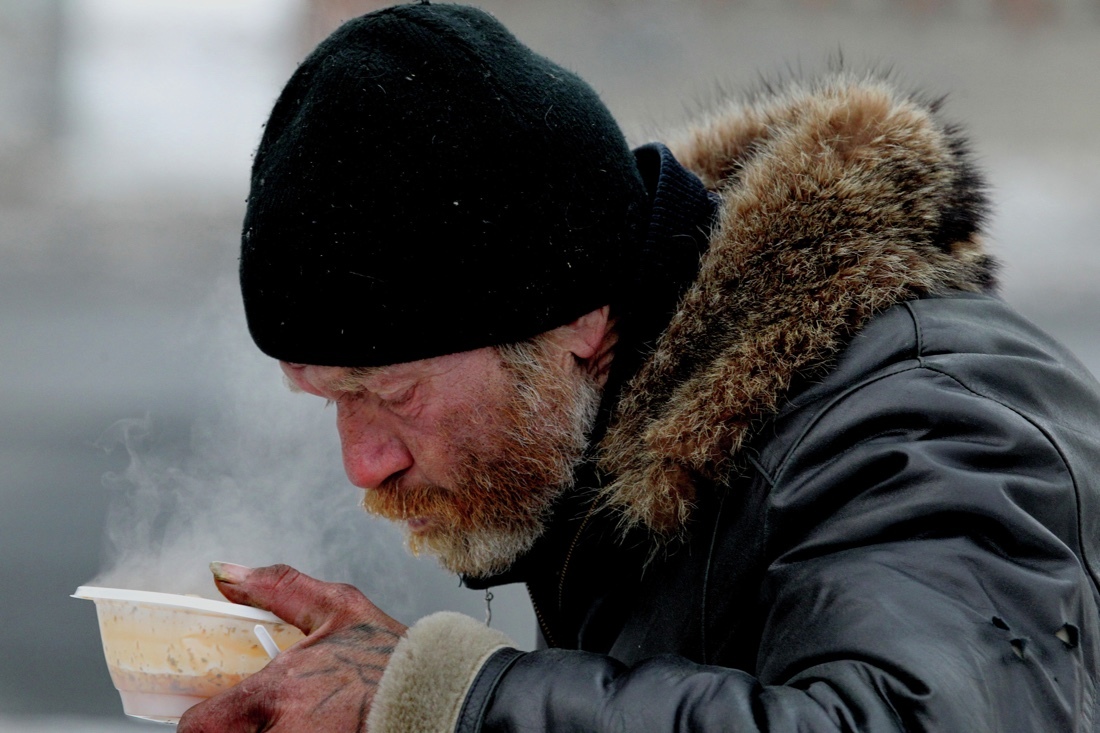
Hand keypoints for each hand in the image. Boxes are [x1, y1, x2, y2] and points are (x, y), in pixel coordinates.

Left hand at [177, 563, 407, 731]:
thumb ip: (278, 589)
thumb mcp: (339, 608)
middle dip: (241, 728)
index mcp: (274, 696)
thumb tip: (225, 573)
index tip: (217, 709)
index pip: (197, 727)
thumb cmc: (392, 660)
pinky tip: (316, 728)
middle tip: (265, 715)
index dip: (203, 718)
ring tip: (302, 719)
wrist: (441, 698)